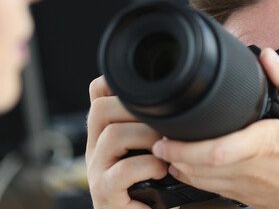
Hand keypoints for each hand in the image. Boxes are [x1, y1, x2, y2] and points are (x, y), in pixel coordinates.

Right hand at [85, 76, 167, 208]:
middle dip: (136, 110)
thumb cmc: (150, 193)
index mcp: (103, 135)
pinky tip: (162, 171)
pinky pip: (122, 170)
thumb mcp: (148, 154)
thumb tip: (183, 105)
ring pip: (113, 135)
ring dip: (146, 136)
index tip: (146, 93)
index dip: (116, 85)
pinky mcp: (105, 194)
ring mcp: (96, 171)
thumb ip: (152, 131)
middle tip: (163, 124)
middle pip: (100, 109)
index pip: (97, 95)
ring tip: (165, 149)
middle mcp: (95, 149)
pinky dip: (147, 166)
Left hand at [151, 48, 278, 207]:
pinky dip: (197, 181)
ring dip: (182, 169)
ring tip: (166, 154)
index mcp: (265, 144)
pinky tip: (189, 170)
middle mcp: (251, 169)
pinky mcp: (250, 199)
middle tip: (156, 143)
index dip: (185, 148)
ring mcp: (248, 188)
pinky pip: (215, 192)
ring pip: (203, 183)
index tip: (166, 138)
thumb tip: (268, 57)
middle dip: (173, 157)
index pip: (216, 151)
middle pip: (200, 169)